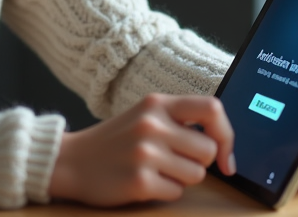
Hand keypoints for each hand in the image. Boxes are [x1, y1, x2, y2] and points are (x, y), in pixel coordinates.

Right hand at [48, 94, 235, 205]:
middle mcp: (152, 124)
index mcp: (156, 103)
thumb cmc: (115, 141)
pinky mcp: (139, 181)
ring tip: (155, 170)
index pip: (212, 109)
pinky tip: (144, 182)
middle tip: (173, 162)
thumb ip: (179, 120)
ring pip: (197, 175)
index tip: (224, 155)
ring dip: (182, 179)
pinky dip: (165, 192)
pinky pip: (177, 193)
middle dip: (198, 163)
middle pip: (208, 150)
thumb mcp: (144, 116)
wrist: (71, 161)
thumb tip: (223, 142)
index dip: (226, 134)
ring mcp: (145, 153)